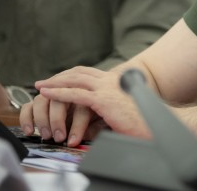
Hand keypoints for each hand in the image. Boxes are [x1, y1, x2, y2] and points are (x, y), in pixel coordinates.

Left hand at [23, 66, 148, 147]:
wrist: (155, 124)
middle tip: (44, 81)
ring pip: (74, 80)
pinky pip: (75, 94)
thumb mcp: (122, 110)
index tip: (58, 79)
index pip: (89, 73)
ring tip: (40, 86)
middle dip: (60, 75)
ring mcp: (106, 88)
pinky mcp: (103, 100)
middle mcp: (110, 80)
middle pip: (79, 72)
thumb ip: (108, 109)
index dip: (71, 75)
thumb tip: (94, 119)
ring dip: (55, 82)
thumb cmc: (142, 121)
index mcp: (116, 81)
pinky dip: (59, 93)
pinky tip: (47, 94)